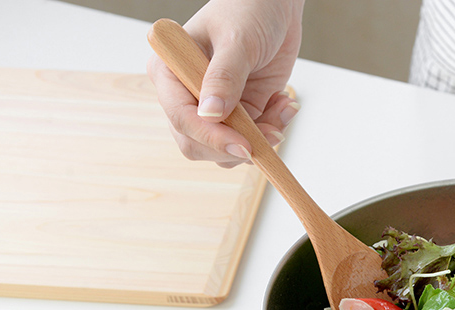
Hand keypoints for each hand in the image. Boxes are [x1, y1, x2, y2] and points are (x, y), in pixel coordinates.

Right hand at [146, 0, 303, 166]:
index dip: (211, 137)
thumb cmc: (248, 10)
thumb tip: (210, 114)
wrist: (275, 6)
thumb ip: (224, 77)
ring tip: (282, 106)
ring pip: (226, 151)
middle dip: (235, 147)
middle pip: (197, 145)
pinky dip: (273, 130)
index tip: (243, 146)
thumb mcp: (237, 41)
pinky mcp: (240, 114)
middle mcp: (186, 95)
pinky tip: (284, 103)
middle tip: (272, 133)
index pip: (181, 118)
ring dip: (260, 139)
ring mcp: (214, 108)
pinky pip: (252, 140)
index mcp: (170, 73)